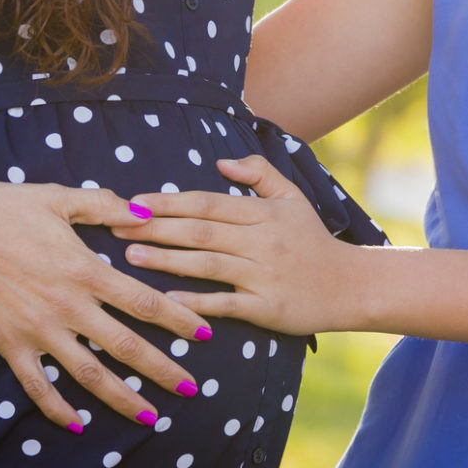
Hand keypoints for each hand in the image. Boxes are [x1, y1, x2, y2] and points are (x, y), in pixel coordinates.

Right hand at [0, 180, 213, 431]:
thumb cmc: (3, 207)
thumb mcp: (59, 198)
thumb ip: (105, 206)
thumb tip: (144, 213)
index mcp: (86, 270)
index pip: (144, 302)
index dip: (178, 320)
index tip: (204, 336)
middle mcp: (68, 307)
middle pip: (126, 347)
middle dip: (162, 371)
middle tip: (190, 390)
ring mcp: (38, 330)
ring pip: (88, 374)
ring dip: (121, 398)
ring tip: (148, 417)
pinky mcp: (9, 345)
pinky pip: (37, 385)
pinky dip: (58, 408)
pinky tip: (78, 423)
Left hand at [113, 155, 361, 335]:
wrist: (350, 286)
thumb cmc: (313, 241)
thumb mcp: (293, 198)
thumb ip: (259, 173)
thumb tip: (220, 160)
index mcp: (264, 213)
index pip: (208, 203)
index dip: (169, 202)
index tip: (135, 202)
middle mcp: (262, 241)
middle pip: (200, 232)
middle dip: (155, 228)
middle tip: (117, 227)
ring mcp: (263, 274)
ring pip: (207, 265)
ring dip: (165, 261)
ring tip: (130, 257)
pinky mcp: (266, 307)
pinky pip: (224, 303)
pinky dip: (195, 302)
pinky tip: (166, 300)